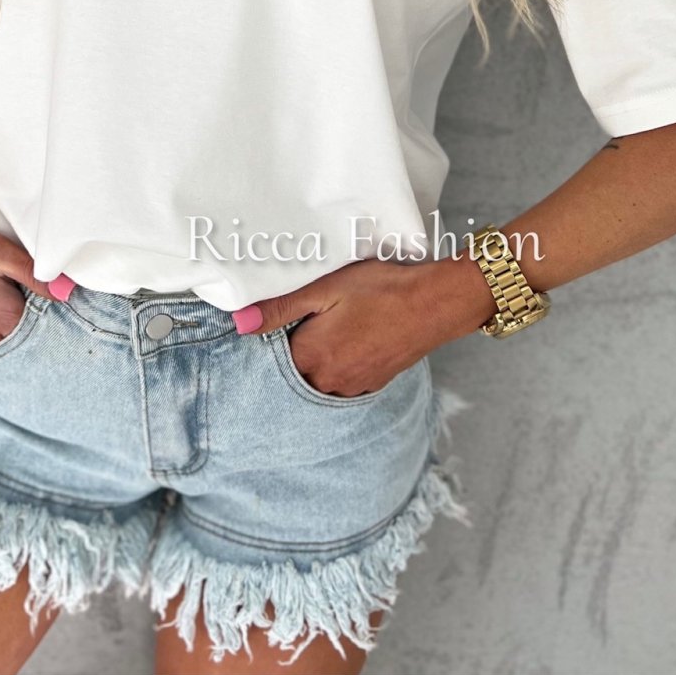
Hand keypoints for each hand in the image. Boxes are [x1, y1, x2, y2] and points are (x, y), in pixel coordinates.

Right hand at [0, 214, 50, 349]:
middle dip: (40, 312)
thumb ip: (32, 272)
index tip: (59, 285)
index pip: (48, 322)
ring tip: (15, 286)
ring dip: (19, 313)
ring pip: (11, 332)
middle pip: (30, 331)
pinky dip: (1, 316)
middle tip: (35, 283)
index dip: (57, 303)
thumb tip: (67, 290)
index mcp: (4, 317)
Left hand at [242, 257, 469, 397]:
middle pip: (294, 371)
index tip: (280, 317)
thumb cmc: (381, 290)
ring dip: (318, 358)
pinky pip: (343, 381)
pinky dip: (339, 365)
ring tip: (331, 326)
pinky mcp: (373, 383)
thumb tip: (240, 323)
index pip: (271, 356)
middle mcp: (328, 382)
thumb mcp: (326, 288)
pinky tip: (350, 339)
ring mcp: (353, 387)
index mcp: (311, 358)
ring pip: (319, 379)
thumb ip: (281, 307)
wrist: (435, 304)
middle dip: (294, 349)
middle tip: (308, 319)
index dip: (272, 335)